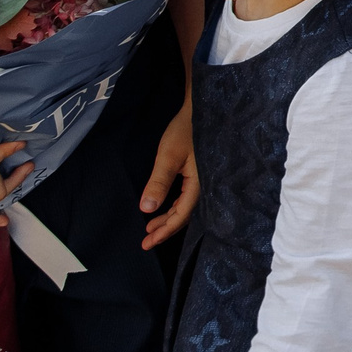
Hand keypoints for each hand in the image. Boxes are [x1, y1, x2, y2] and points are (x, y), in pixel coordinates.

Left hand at [139, 97, 197, 247]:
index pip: (181, 214)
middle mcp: (205, 185)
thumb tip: (146, 210)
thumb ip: (159, 183)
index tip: (147, 243)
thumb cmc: (186, 130)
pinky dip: (175, 206)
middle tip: (146, 241)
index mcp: (200, 183)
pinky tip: (165, 207)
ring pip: (187, 206)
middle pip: (186, 214)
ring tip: (151, 228)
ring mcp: (205, 179)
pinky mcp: (201, 173)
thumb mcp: (168, 156)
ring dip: (169, 218)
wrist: (205, 108)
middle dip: (166, 228)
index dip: (164, 230)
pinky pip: (189, 197)